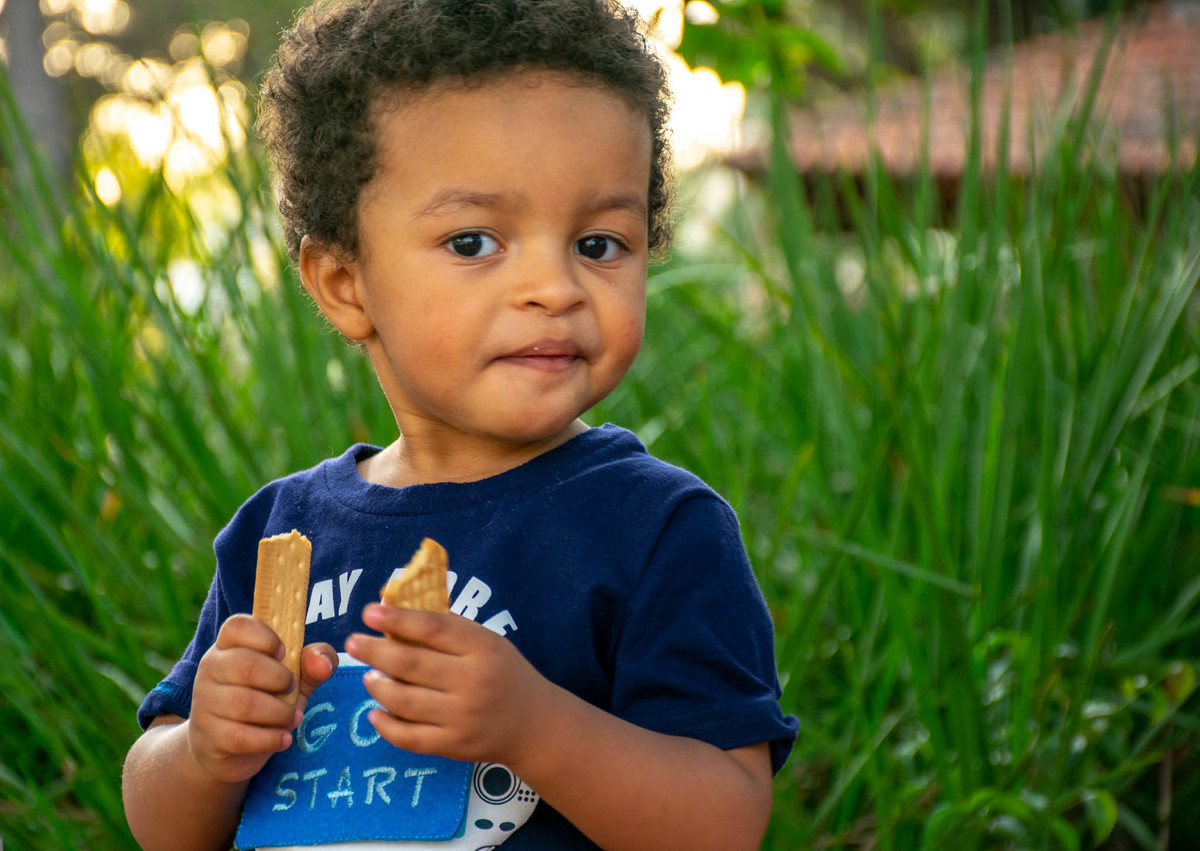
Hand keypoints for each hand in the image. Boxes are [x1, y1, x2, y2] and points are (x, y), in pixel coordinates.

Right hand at [187, 614, 337, 783]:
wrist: (229, 750)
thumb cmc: (264, 701)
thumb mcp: (293, 678)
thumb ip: (311, 664)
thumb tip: (322, 662)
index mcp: (228, 646)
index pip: (237, 626)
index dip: (266, 637)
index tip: (284, 653)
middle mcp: (211, 669)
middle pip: (245, 665)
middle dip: (280, 679)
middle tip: (291, 688)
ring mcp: (205, 702)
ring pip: (245, 704)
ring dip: (280, 713)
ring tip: (292, 717)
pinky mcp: (209, 736)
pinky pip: (241, 736)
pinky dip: (270, 738)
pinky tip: (283, 738)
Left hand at [346, 604, 556, 767]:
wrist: (534, 724)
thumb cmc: (503, 673)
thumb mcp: (487, 642)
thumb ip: (448, 630)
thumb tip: (395, 616)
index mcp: (482, 648)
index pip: (434, 629)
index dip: (399, 619)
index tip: (370, 612)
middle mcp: (473, 682)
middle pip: (412, 665)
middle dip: (375, 651)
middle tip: (353, 643)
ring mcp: (462, 717)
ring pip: (404, 701)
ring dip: (378, 686)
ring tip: (369, 676)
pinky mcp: (453, 745)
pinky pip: (409, 737)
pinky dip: (386, 725)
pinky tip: (374, 712)